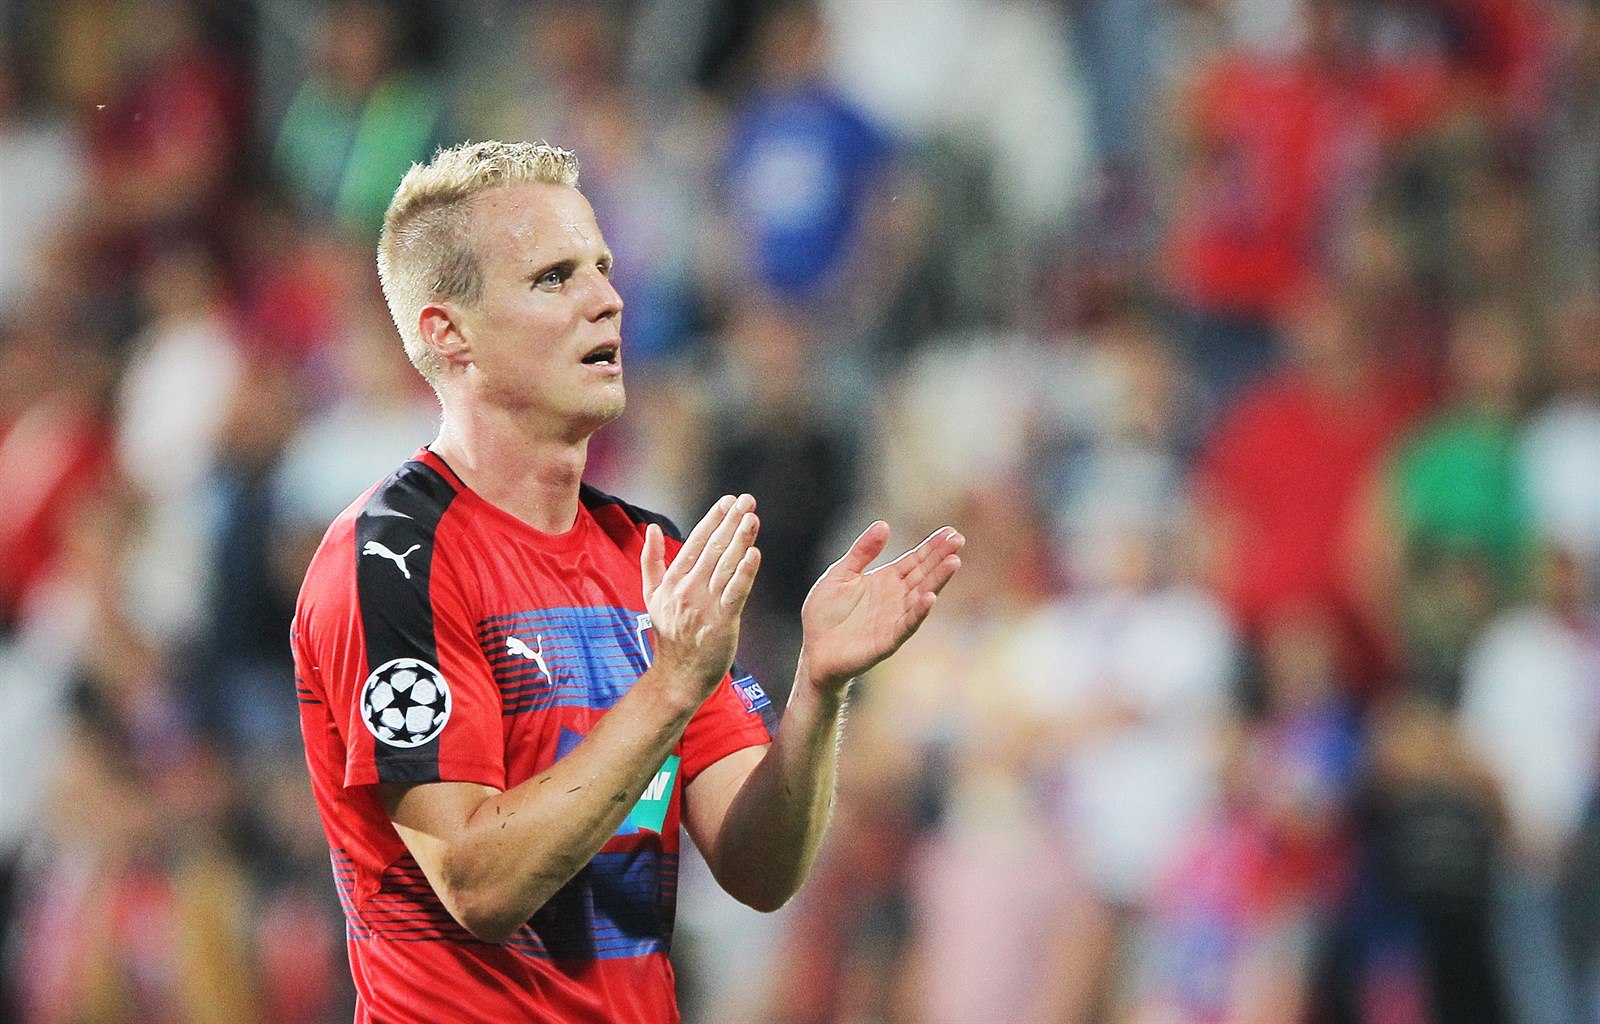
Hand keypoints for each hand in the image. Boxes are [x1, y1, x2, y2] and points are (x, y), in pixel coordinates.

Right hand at [640, 494, 760, 701]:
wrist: (678, 675)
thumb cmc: (670, 634)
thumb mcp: (652, 595)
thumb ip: (652, 561)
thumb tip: (654, 529)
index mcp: (672, 581)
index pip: (695, 543)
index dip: (713, 520)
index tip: (728, 501)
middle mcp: (687, 590)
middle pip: (713, 549)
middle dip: (731, 522)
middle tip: (747, 500)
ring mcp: (704, 606)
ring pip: (725, 566)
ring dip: (740, 540)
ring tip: (752, 518)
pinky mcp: (722, 622)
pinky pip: (735, 592)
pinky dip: (745, 573)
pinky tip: (754, 554)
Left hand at [800, 522, 963, 691]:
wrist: (813, 651)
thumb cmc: (825, 615)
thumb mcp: (840, 574)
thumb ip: (862, 552)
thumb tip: (884, 524)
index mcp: (886, 581)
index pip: (914, 560)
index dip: (932, 547)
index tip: (950, 531)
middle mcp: (896, 599)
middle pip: (923, 575)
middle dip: (941, 557)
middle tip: (958, 540)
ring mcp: (894, 619)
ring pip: (921, 597)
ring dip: (937, 581)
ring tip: (953, 562)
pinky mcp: (887, 640)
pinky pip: (906, 625)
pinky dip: (918, 613)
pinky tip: (930, 598)